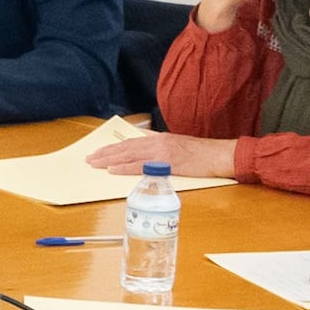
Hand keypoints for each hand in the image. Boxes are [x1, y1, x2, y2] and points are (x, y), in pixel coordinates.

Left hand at [83, 133, 235, 178]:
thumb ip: (161, 147)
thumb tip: (147, 148)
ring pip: (129, 155)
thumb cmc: (202, 154)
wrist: (219, 155)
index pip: (131, 143)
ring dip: (109, 160)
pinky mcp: (167, 163)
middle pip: (126, 148)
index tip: (99, 152)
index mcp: (160, 139)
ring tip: (95, 164)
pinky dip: (125, 168)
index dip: (113, 148)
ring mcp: (162, 152)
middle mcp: (158, 142)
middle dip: (106, 154)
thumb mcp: (178, 146)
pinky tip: (113, 170)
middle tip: (89, 159)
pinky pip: (141, 166)